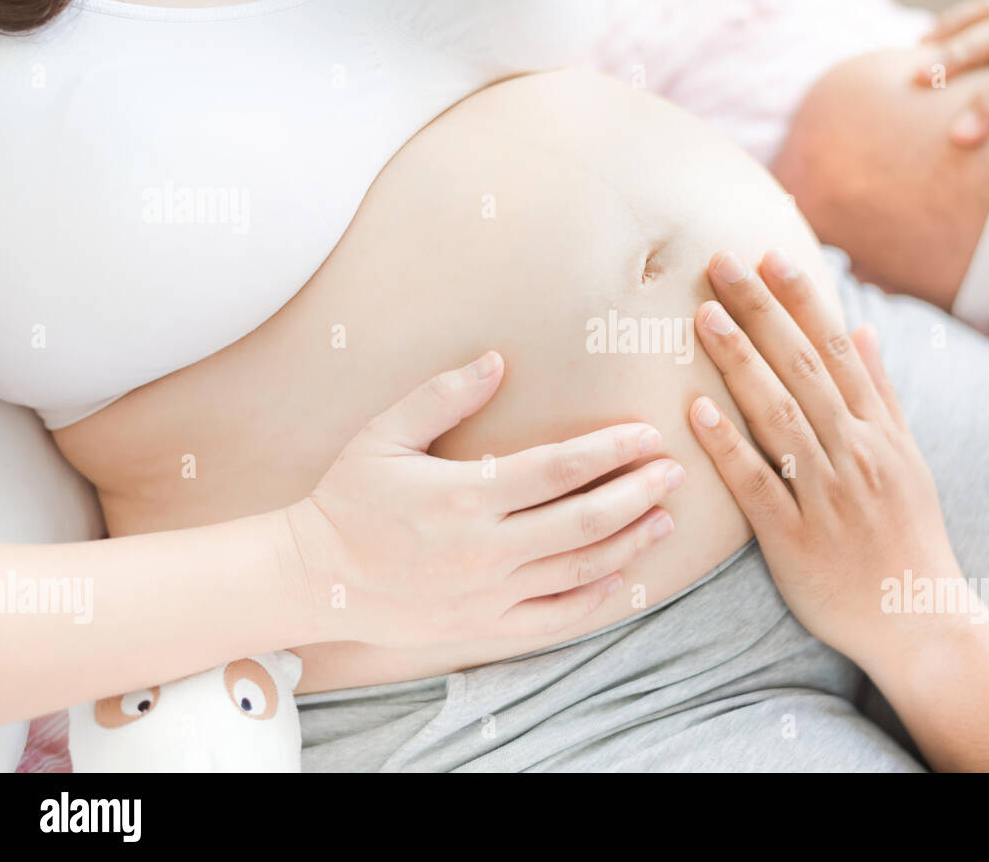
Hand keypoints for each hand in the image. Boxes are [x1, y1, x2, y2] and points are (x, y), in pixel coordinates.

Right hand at [286, 351, 683, 647]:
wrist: (313, 578)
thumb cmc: (348, 499)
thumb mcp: (384, 436)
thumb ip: (442, 396)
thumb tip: (498, 361)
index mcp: (465, 495)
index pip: (558, 469)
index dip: (610, 450)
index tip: (647, 435)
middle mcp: (485, 549)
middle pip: (584, 521)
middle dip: (638, 494)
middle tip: (674, 473)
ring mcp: (487, 594)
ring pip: (578, 570)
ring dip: (629, 543)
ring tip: (664, 519)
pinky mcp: (481, 627)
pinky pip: (551, 619)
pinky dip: (592, 600)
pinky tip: (620, 578)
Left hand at [687, 251, 965, 669]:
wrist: (919, 620)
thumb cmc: (908, 537)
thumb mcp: (909, 458)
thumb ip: (882, 393)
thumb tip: (862, 328)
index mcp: (880, 431)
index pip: (835, 350)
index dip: (801, 300)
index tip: (769, 256)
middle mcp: (855, 453)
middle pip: (800, 369)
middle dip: (760, 311)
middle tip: (720, 262)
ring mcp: (825, 495)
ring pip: (778, 416)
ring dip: (740, 362)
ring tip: (704, 316)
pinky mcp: (794, 540)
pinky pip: (758, 486)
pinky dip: (729, 446)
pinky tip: (697, 410)